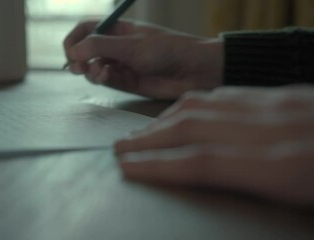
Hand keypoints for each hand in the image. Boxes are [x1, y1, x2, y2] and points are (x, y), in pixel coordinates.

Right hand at [63, 20, 223, 98]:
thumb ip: (99, 47)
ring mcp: (121, 64)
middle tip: (78, 68)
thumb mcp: (131, 45)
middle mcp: (117, 46)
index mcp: (118, 29)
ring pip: (93, 68)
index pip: (86, 30)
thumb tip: (73, 52)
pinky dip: (101, 79)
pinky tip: (108, 77)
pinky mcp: (127, 82)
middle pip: (86, 51)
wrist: (194, 71)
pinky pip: (105, 80)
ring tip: (99, 73)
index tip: (70, 52)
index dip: (74, 39)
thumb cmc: (167, 50)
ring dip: (90, 71)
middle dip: (78, 59)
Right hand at [115, 85, 313, 204]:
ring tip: (143, 132)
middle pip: (194, 127)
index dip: (158, 165)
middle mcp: (277, 128)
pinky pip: (229, 93)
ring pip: (207, 104)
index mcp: (286, 166)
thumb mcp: (305, 199)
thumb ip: (255, 191)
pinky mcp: (286, 93)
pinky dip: (195, 103)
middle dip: (150, 138)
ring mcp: (281, 104)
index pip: (202, 162)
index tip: (129, 168)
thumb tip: (204, 181)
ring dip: (166, 118)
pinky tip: (183, 110)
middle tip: (122, 147)